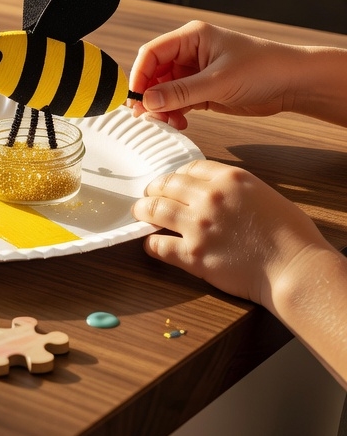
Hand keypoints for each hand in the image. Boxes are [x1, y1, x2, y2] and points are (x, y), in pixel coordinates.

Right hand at [129, 21, 299, 129]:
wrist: (293, 83)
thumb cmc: (264, 67)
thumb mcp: (219, 81)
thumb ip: (181, 92)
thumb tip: (149, 101)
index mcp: (192, 37)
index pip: (152, 52)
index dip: (139, 75)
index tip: (134, 97)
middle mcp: (191, 53)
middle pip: (155, 73)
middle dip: (150, 95)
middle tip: (146, 115)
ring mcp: (197, 72)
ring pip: (165, 90)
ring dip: (162, 107)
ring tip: (167, 122)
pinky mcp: (204, 90)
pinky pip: (179, 102)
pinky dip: (175, 113)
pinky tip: (179, 123)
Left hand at [132, 159, 332, 305]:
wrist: (295, 268)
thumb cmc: (291, 236)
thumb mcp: (266, 194)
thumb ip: (238, 190)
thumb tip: (222, 194)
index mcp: (230, 178)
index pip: (190, 167)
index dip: (178, 175)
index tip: (173, 182)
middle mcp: (209, 197)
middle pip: (166, 184)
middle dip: (154, 189)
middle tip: (149, 195)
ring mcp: (198, 226)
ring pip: (154, 209)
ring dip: (143, 210)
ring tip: (140, 213)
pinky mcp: (193, 255)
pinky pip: (158, 245)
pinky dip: (150, 243)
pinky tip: (151, 243)